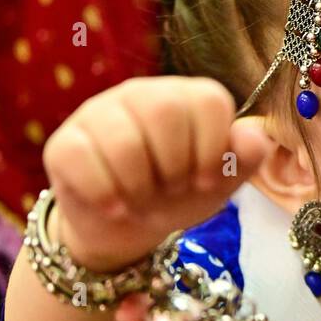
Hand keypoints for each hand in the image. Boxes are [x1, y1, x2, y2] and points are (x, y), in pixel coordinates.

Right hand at [42, 76, 271, 272]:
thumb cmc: (176, 195)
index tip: (203, 180)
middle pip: (164, 110)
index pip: (209, 100)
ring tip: (141, 201)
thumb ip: (242, 160)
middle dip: (174, 165)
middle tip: (170, 189)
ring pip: (122, 139)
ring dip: (140, 186)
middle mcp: (140, 94)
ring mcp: (98, 113)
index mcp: (184, 97)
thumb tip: (256, 138)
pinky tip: (115, 207)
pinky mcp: (64, 143)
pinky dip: (106, 194)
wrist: (125, 226)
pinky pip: (83, 159)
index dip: (211, 149)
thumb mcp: (217, 184)